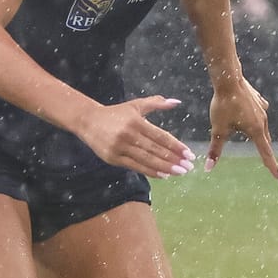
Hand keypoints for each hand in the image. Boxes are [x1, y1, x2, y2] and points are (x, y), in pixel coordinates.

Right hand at [78, 96, 194, 178]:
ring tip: (180, 172)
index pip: (161, 136)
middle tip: (189, 166)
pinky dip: (150, 171)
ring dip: (165, 168)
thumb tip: (176, 102)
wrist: (88, 121)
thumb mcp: (135, 105)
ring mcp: (120, 148)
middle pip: (156, 150)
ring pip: (147, 160)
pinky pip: (135, 167)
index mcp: (136, 122)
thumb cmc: (115, 113)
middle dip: (174, 159)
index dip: (176, 146)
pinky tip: (163, 175)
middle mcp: (128, 135)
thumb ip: (156, 103)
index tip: (189, 153)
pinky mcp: (113, 158)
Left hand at [206, 75, 277, 180]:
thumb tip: (208, 168)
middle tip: (269, 164)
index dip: (272, 167)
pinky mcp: (259, 100)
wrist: (229, 79)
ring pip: (261, 127)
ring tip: (253, 138)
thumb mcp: (218, 129)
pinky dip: (254, 118)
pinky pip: (258, 113)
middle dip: (264, 152)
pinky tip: (250, 114)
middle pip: (264, 141)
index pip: (265, 154)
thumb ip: (215, 150)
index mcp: (256, 130)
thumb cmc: (223, 105)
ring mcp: (263, 109)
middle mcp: (263, 121)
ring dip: (256, 134)